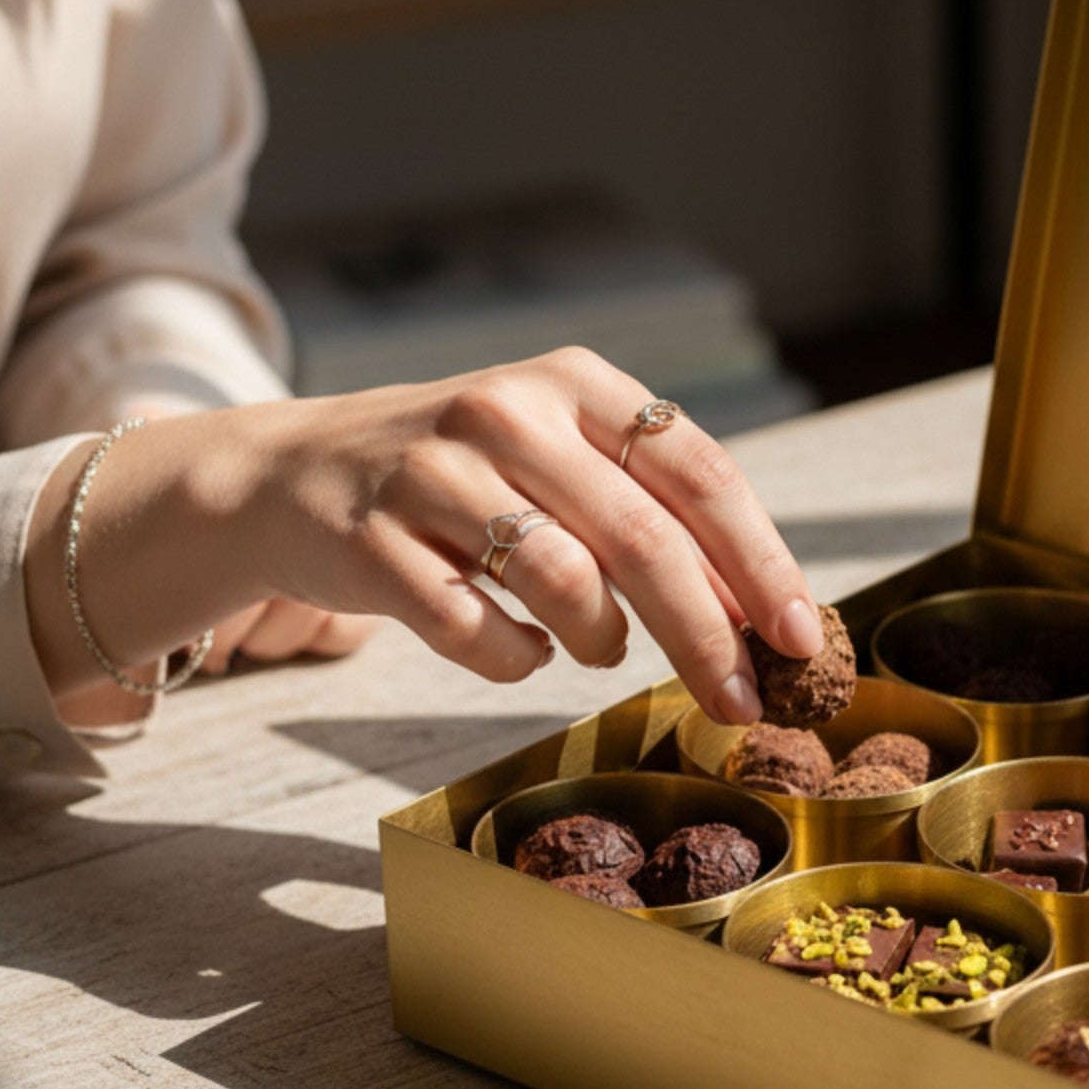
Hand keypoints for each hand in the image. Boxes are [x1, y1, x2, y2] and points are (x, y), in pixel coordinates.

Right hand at [26, 349, 825, 724]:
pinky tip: (520, 647)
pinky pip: (474, 629)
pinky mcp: (370, 540)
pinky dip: (515, 658)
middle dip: (706, 636)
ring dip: (602, 641)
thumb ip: (655, 519)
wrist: (289, 476)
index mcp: (576, 384)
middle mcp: (507, 412)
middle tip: (742, 704)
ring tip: (598, 648)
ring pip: (564, 582)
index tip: (799, 637)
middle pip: (644, 538)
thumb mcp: (561, 464)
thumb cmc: (465, 480)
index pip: (699, 472)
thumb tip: (762, 617)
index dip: (760, 561)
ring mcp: (432, 472)